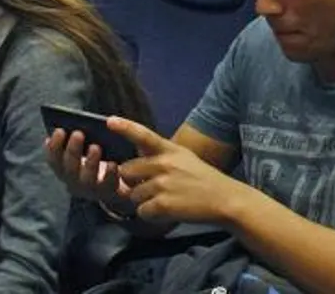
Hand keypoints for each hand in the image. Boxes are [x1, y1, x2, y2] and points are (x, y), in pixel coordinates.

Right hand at [46, 129, 136, 210]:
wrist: (121, 181)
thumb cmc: (101, 155)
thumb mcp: (88, 145)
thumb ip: (80, 138)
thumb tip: (77, 124)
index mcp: (65, 169)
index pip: (54, 160)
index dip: (54, 146)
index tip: (59, 130)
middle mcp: (74, 182)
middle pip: (68, 169)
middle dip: (72, 151)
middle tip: (78, 134)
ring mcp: (90, 190)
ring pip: (86, 179)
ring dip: (89, 162)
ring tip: (95, 147)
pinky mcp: (108, 192)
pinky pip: (107, 185)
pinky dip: (109, 174)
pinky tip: (112, 163)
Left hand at [115, 118, 239, 224]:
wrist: (225, 199)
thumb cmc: (204, 179)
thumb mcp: (184, 158)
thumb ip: (160, 156)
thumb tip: (136, 154)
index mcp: (170, 150)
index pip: (144, 135)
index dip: (125, 127)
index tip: (109, 120)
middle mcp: (164, 164)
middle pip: (127, 171)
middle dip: (133, 182)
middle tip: (151, 188)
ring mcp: (163, 184)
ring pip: (133, 194)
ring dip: (144, 201)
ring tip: (166, 200)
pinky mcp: (163, 204)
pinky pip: (142, 211)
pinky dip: (152, 214)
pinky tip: (167, 211)